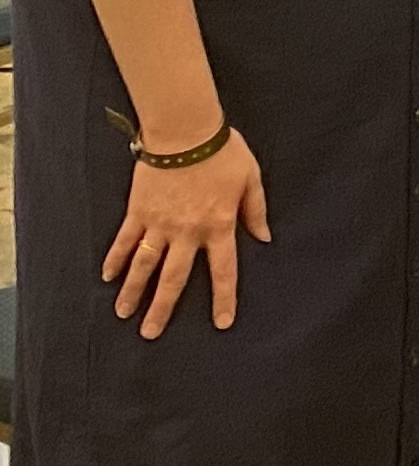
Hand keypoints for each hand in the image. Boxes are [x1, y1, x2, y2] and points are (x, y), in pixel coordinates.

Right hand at [102, 132, 269, 336]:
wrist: (185, 131)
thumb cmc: (223, 152)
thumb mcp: (251, 179)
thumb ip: (255, 211)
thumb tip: (264, 238)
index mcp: (219, 226)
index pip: (223, 271)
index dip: (223, 299)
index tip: (221, 323)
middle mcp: (187, 232)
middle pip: (174, 279)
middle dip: (162, 308)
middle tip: (150, 334)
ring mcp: (159, 223)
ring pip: (143, 265)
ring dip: (132, 292)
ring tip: (123, 314)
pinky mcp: (138, 211)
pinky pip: (123, 240)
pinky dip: (114, 259)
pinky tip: (107, 276)